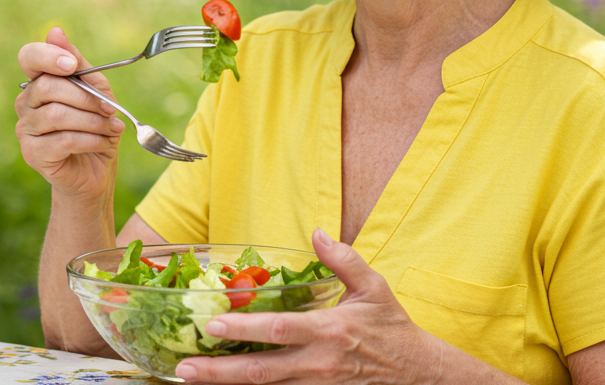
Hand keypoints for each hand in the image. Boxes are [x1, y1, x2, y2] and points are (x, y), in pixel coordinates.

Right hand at [15, 27, 125, 199]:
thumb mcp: (96, 90)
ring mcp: (25, 129)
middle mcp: (25, 103)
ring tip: (111, 128)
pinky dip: (90, 139)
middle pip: (47, 86)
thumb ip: (78, 64)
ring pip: (56, 115)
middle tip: (111, 109)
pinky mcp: (32, 153)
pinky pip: (62, 140)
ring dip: (92, 121)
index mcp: (39, 82)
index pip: (29, 57)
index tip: (71, 65)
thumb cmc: (95, 126)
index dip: (48, 56)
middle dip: (86, 97)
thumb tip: (55, 31)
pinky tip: (103, 142)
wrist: (95, 170)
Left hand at [174, 228, 451, 384]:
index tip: (214, 323)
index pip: (280, 330)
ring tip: (192, 380)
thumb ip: (344, 260)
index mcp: (330, 331)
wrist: (419, 376)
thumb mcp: (374, 288)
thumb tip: (317, 233)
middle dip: (220, 372)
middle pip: (261, 371)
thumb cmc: (392, 329)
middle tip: (185, 368)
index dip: (245, 328)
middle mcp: (319, 363)